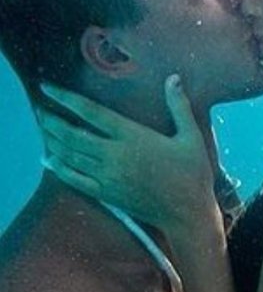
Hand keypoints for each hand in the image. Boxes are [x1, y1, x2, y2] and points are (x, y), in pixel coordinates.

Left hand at [37, 75, 216, 236]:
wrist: (189, 213)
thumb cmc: (194, 175)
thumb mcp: (192, 137)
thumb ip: (179, 106)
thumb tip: (173, 78)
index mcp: (134, 137)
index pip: (91, 112)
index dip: (65, 98)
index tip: (48, 89)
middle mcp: (116, 155)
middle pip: (72, 134)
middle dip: (51, 120)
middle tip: (40, 110)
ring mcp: (109, 176)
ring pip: (70, 155)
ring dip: (52, 140)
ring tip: (44, 129)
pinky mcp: (107, 194)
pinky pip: (75, 179)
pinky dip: (60, 167)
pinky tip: (52, 159)